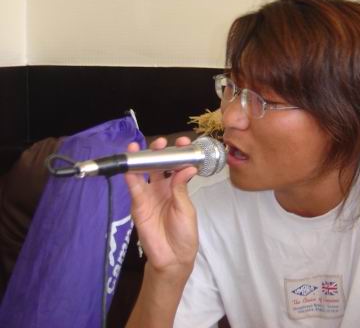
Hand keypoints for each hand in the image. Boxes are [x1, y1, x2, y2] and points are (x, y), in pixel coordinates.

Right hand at [124, 136, 198, 278]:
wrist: (172, 258)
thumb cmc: (184, 233)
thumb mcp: (186, 209)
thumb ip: (181, 188)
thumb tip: (187, 167)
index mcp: (177, 187)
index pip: (176, 165)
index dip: (178, 153)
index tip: (184, 142)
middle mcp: (161, 188)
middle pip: (157, 165)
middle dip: (158, 151)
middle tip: (161, 143)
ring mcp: (149, 195)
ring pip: (142, 173)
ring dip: (140, 160)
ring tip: (139, 147)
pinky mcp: (138, 205)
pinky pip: (133, 188)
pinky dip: (130, 177)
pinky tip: (130, 167)